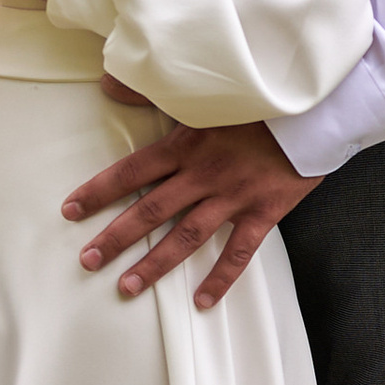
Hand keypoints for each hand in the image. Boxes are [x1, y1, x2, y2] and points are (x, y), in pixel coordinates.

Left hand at [62, 113, 319, 307]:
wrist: (314, 108)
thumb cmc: (258, 98)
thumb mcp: (205, 92)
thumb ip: (152, 90)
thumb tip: (108, 83)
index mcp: (186, 143)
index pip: (132, 171)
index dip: (99, 191)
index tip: (70, 210)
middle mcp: (204, 173)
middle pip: (151, 210)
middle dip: (116, 237)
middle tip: (88, 261)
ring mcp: (234, 196)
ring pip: (186, 236)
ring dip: (154, 264)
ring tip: (126, 287)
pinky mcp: (264, 212)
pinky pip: (238, 252)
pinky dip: (220, 278)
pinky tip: (201, 301)